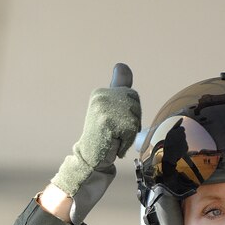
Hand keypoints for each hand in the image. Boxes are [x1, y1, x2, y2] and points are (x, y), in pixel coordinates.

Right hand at [48, 64, 139, 224]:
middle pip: (135, 104)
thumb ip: (119, 87)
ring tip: (114, 139)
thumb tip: (122, 64)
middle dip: (132, 122)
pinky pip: (132, 129)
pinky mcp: (108, 122)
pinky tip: (114, 145)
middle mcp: (101, 96)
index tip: (114, 124)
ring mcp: (104, 108)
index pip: (131, 95)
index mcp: (101, 92)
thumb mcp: (111, 109)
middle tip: (115, 133)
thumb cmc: (102, 137)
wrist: (89, 159)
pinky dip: (127, 141)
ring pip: (135, 117)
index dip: (130, 113)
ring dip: (130, 133)